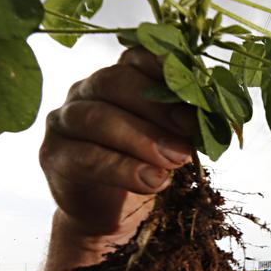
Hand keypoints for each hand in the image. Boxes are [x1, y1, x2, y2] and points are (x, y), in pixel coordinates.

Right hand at [39, 46, 198, 240]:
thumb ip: (185, 122)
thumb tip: (216, 114)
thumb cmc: (144, 166)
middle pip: (114, 82)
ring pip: (97, 117)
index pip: (135, 56)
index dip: (166, 69)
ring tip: (176, 160)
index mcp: (117, 78)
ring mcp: (64, 120)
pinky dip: (122, 169)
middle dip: (157, 107)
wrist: (110, 214)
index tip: (196, 90)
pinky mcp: (54, 155)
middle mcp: (86, 91)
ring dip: (142, 139)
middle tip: (191, 132)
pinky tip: (152, 181)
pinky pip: (85, 157)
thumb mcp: (171, 140)